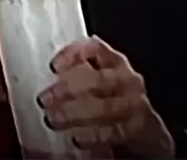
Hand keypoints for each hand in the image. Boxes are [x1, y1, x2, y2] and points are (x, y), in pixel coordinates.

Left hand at [37, 36, 174, 157]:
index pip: (95, 48)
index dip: (73, 54)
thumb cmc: (110, 97)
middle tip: (45, 99)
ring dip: (74, 114)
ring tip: (53, 119)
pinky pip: (113, 131)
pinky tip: (76, 138)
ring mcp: (134, 104)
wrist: (143, 126)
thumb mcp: (97, 79)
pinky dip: (92, 135)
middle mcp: (127, 79)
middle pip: (98, 80)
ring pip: (104, 108)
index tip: (53, 66)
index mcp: (115, 61)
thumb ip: (78, 73)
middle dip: (68, 89)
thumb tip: (44, 77)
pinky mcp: (137, 128)